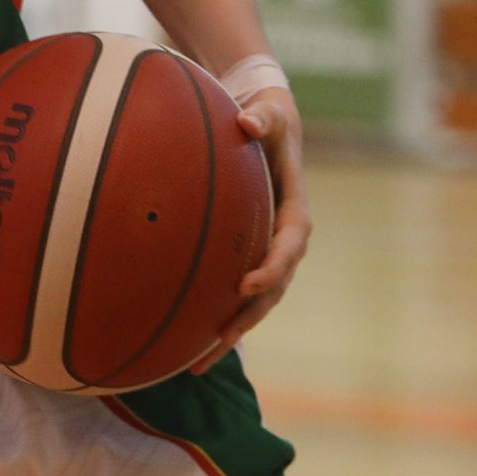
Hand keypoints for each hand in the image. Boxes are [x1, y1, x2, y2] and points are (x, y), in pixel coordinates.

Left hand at [191, 85, 311, 374]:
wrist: (265, 123)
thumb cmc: (264, 118)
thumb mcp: (268, 113)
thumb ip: (262, 118)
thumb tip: (247, 124)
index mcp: (294, 211)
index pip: (289, 246)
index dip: (272, 268)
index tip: (246, 285)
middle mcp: (282, 238)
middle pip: (272, 288)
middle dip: (247, 317)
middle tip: (217, 341)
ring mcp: (265, 250)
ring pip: (253, 301)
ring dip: (229, 331)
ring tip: (196, 363)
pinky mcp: (245, 255)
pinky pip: (232, 292)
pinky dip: (214, 316)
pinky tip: (182, 341)